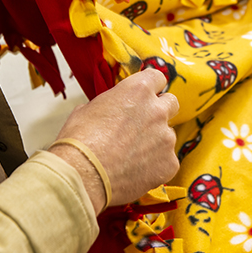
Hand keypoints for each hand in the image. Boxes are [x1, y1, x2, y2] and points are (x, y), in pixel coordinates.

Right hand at [49, 68, 179, 214]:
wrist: (83, 174)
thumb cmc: (80, 139)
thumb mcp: (89, 108)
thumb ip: (111, 104)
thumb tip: (111, 110)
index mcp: (138, 90)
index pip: (157, 78)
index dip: (149, 88)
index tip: (143, 96)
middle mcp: (157, 110)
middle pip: (171, 103)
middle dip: (159, 111)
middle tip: (141, 124)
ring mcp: (166, 138)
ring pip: (168, 135)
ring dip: (155, 141)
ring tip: (131, 155)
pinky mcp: (169, 163)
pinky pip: (167, 161)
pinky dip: (155, 165)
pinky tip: (136, 171)